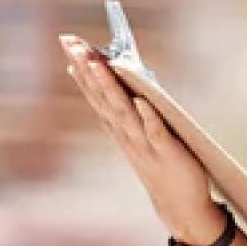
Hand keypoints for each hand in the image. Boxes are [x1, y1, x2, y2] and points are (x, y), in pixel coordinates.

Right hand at [58, 34, 225, 245]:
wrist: (178, 204)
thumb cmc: (159, 162)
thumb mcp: (137, 132)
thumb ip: (124, 108)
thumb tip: (111, 76)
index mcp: (118, 127)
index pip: (95, 92)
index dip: (82, 67)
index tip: (68, 42)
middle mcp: (126, 133)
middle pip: (104, 97)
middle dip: (88, 69)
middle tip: (72, 43)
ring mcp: (144, 143)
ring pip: (124, 112)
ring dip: (110, 87)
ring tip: (99, 63)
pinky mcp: (166, 152)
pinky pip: (155, 132)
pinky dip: (147, 117)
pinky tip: (140, 100)